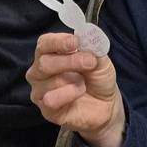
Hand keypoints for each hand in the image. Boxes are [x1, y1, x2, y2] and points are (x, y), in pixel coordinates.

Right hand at [27, 32, 125, 146]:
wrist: (106, 105)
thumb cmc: (97, 79)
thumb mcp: (100, 60)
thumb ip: (92, 47)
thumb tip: (87, 36)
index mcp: (50, 54)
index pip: (44, 43)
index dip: (58, 42)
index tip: (75, 42)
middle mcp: (40, 71)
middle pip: (44, 62)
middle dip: (70, 61)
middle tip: (89, 62)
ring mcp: (40, 91)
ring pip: (49, 82)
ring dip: (73, 81)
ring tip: (84, 83)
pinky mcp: (46, 110)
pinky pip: (50, 100)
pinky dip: (68, 94)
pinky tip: (79, 93)